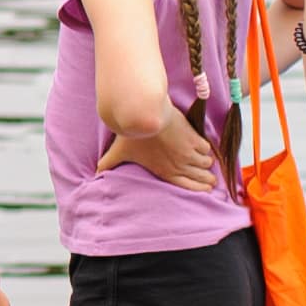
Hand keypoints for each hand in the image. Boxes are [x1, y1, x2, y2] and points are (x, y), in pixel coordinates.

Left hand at [98, 115, 219, 195]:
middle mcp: (180, 165)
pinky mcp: (193, 138)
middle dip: (207, 179)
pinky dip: (206, 149)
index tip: (206, 189)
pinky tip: (204, 148)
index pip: (189, 187)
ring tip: (206, 162)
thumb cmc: (132, 135)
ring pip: (206, 163)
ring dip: (206, 163)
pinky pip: (207, 149)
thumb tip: (95, 172)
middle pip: (202, 177)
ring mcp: (188, 152)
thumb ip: (108, 163)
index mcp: (166, 172)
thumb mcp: (118, 151)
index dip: (199, 189)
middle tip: (210, 179)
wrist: (145, 116)